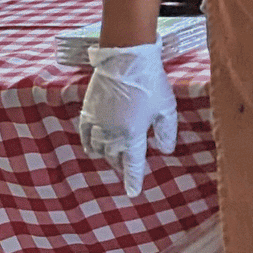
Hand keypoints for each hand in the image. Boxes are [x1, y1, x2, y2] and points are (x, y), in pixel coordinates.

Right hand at [78, 43, 177, 195]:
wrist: (126, 59)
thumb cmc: (151, 82)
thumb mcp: (167, 107)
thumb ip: (167, 131)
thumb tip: (166, 151)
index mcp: (132, 135)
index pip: (132, 165)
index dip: (133, 180)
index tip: (133, 192)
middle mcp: (112, 134)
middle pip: (115, 158)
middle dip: (122, 165)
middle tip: (128, 168)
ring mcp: (97, 124)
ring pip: (100, 150)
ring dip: (108, 156)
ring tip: (115, 157)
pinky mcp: (87, 113)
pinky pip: (85, 137)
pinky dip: (90, 145)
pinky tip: (95, 147)